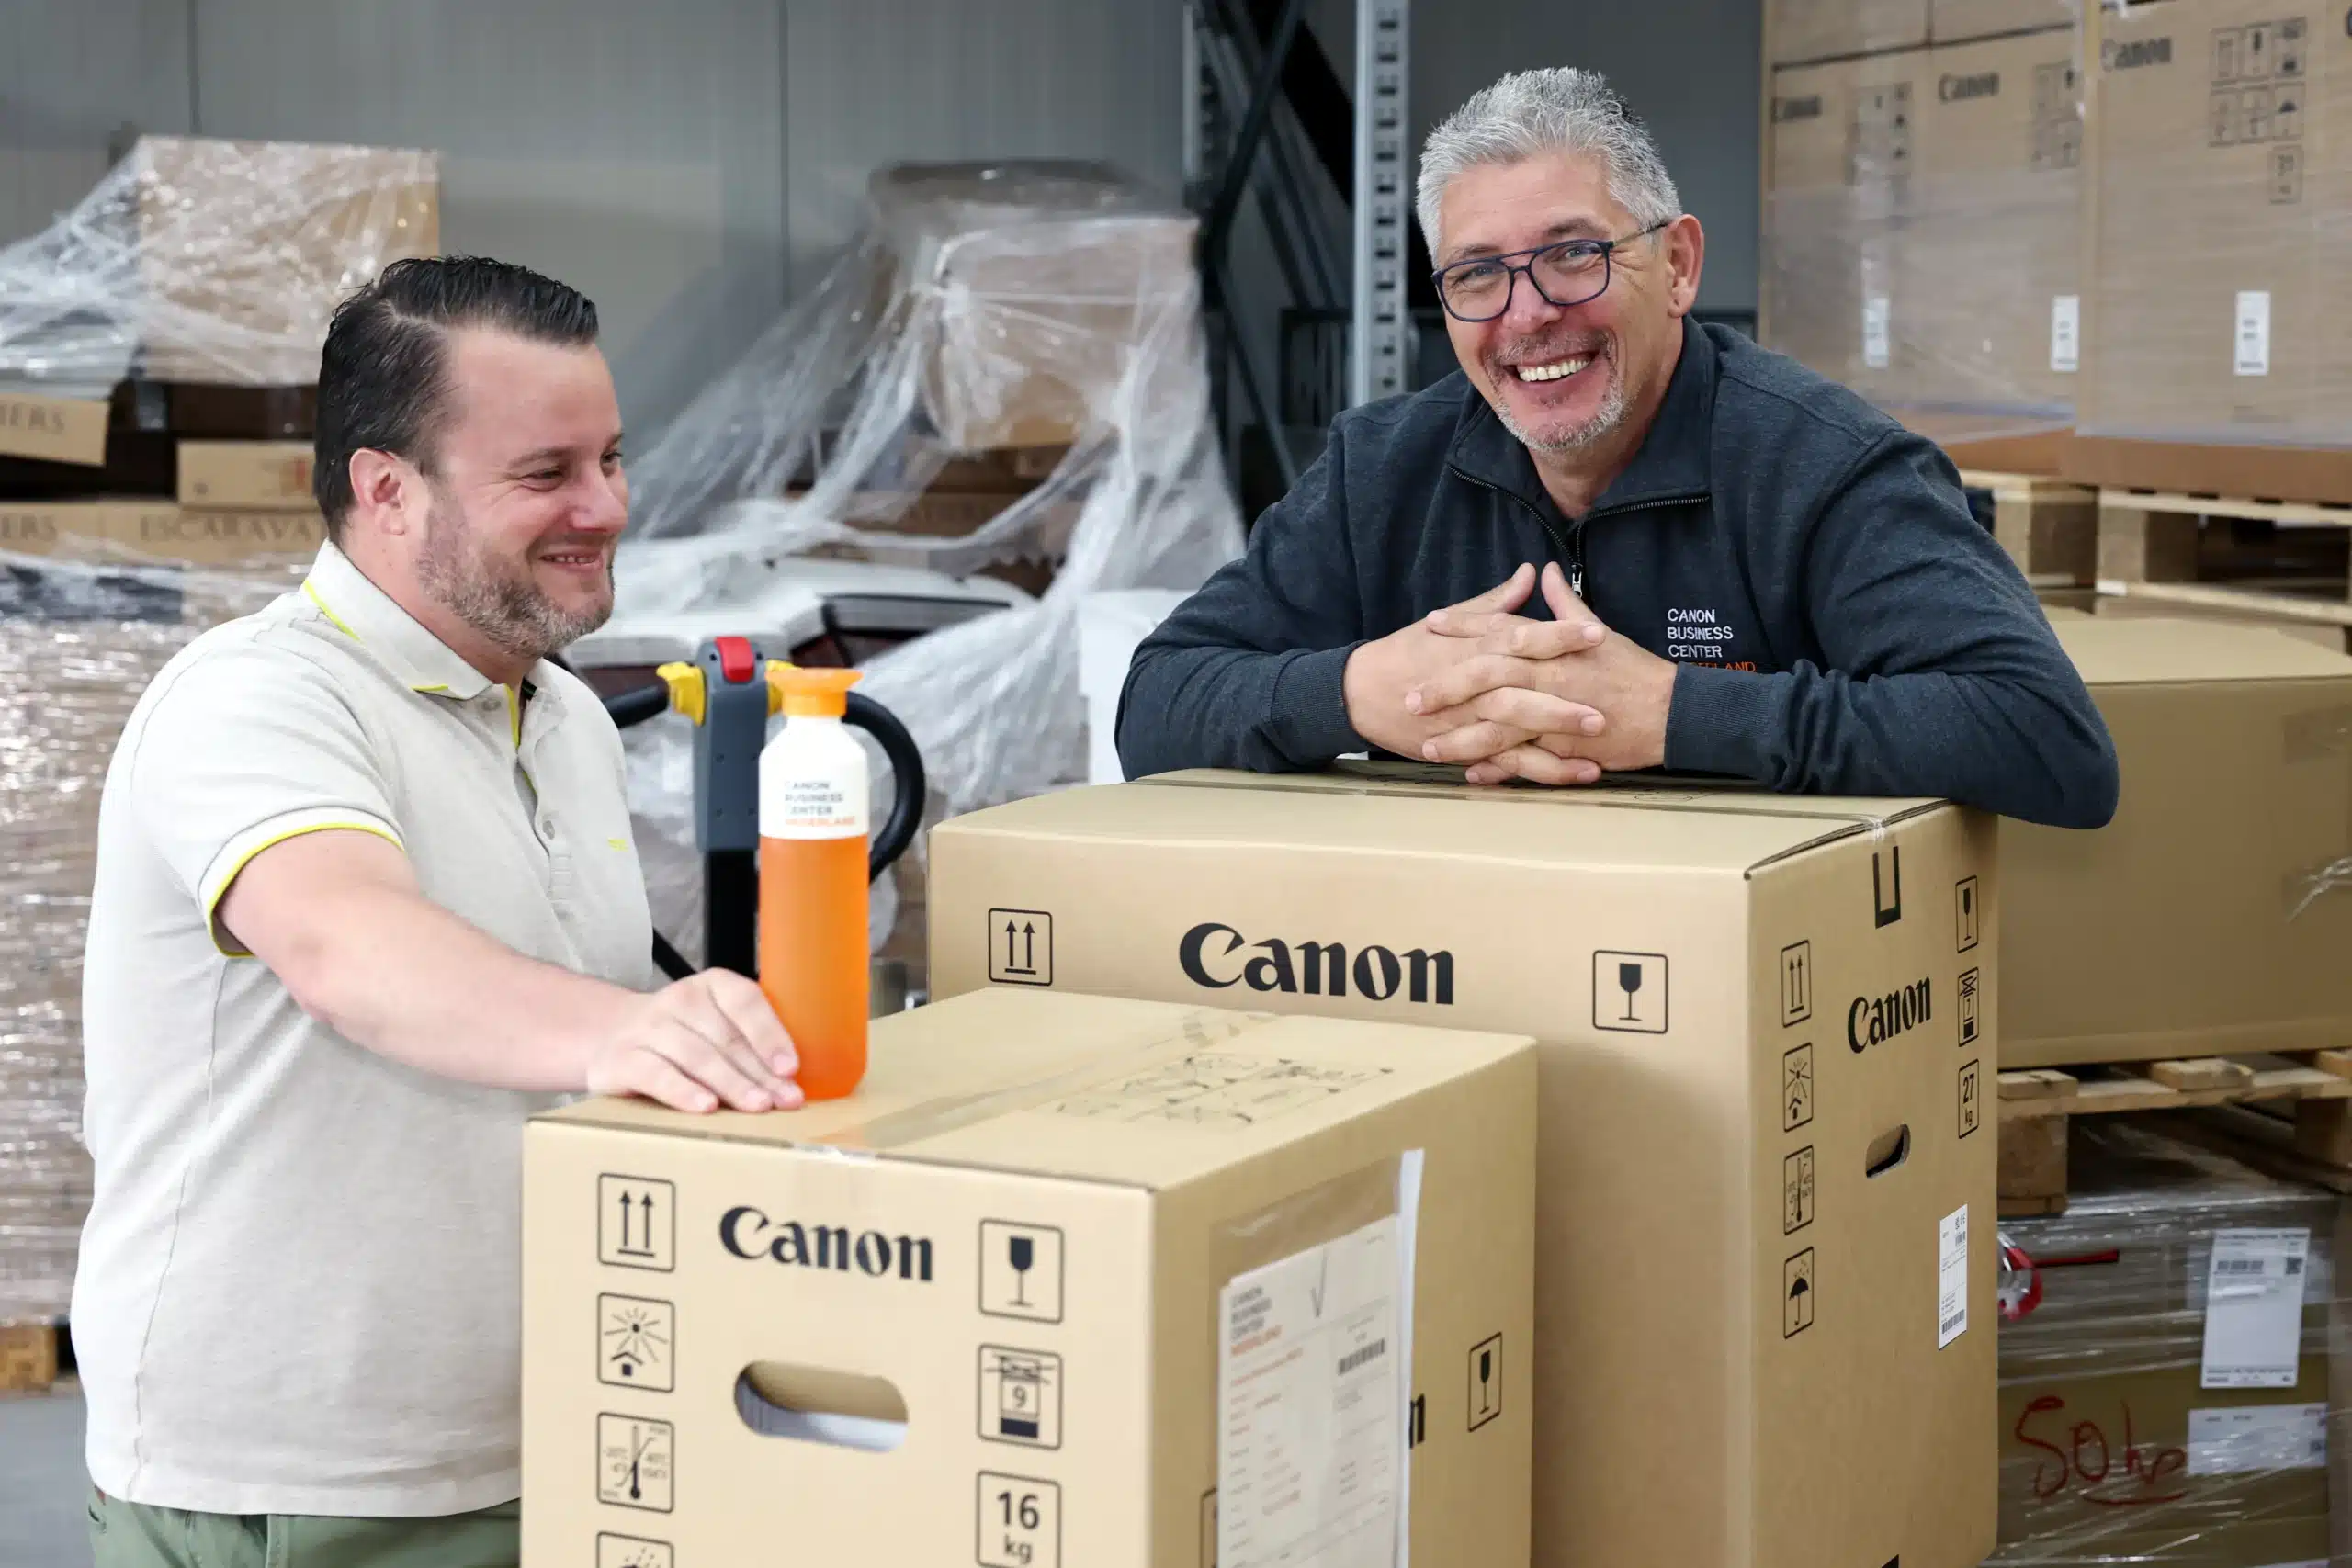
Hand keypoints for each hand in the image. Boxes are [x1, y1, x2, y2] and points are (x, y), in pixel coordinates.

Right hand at [587, 969, 804, 1113]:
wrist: (610, 1035)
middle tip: (786, 1100)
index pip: (745, 1002)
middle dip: (760, 1073)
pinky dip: (683, 1091)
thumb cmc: (684, 1035)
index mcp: (712, 986)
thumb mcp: (717, 1025)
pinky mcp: (623, 1059)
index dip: (770, 1034)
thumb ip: (750, 1042)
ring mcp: (649, 1028)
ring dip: (732, 1084)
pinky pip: (657, 1075)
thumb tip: (791, 1082)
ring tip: (758, 1106)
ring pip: (697, 1056)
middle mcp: (679, 1000)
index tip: (790, 1067)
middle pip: (727, 1038)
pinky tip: (706, 1107)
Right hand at [1342, 565, 1606, 760]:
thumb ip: (1496, 602)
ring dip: (1557, 739)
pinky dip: (1540, 771)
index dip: (1560, 637)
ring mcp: (1470, 718)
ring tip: (1598, 746)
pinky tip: (1576, 773)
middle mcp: (1476, 683)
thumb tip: (1530, 573)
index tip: (1596, 634)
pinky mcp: (1466, 747)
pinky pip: (1508, 762)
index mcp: (1477, 647)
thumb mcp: (1450, 623)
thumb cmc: (1408, 653)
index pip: (1524, 637)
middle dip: (1565, 699)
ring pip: (1517, 730)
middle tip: (1606, 705)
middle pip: (1524, 689)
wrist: (1362, 692)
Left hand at [1411, 564, 1676, 785]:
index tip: (1431, 624)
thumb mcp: (1597, 630)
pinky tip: (1469, 774)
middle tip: (1409, 697)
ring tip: (1426, 746)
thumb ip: (1565, 603)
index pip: (1499, 629)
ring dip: (1459, 736)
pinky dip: (1496, 768)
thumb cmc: (1634, 669)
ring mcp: (1554, 713)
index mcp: (1552, 646)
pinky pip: (1523, 759)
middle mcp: (1547, 677)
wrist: (1671, 711)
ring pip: (1496, 724)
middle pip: (1486, 677)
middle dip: (1445, 687)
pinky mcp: (1564, 746)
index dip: (1464, 625)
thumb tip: (1545, 572)